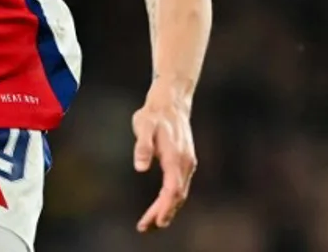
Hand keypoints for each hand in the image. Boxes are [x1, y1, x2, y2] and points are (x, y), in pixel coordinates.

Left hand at [131, 79, 196, 232]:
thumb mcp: (144, 125)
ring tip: (151, 222)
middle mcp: (185, 163)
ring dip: (167, 209)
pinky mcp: (185, 162)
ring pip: (180, 193)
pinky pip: (180, 186)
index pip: (172, 190)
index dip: (164, 208)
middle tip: (145, 228)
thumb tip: (140, 167)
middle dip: (163, 214)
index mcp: (176, 158)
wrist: (172, 101)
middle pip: (177, 196)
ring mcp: (187, 163)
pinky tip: (161, 205)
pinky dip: (172, 200)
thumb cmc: (155, 114)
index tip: (154, 222)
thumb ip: (142, 146)